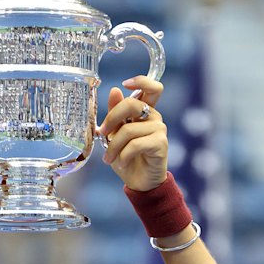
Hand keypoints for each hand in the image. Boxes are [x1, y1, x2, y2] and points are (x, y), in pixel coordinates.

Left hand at [97, 75, 167, 190]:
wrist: (139, 182)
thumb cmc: (128, 157)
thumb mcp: (115, 135)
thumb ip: (115, 114)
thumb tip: (115, 90)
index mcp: (144, 111)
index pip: (152, 87)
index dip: (141, 80)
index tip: (125, 84)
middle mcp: (154, 117)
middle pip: (132, 104)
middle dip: (112, 118)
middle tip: (102, 133)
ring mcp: (159, 129)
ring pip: (128, 130)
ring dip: (113, 146)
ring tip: (108, 158)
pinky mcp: (161, 143)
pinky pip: (135, 144)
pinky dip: (123, 155)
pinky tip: (122, 163)